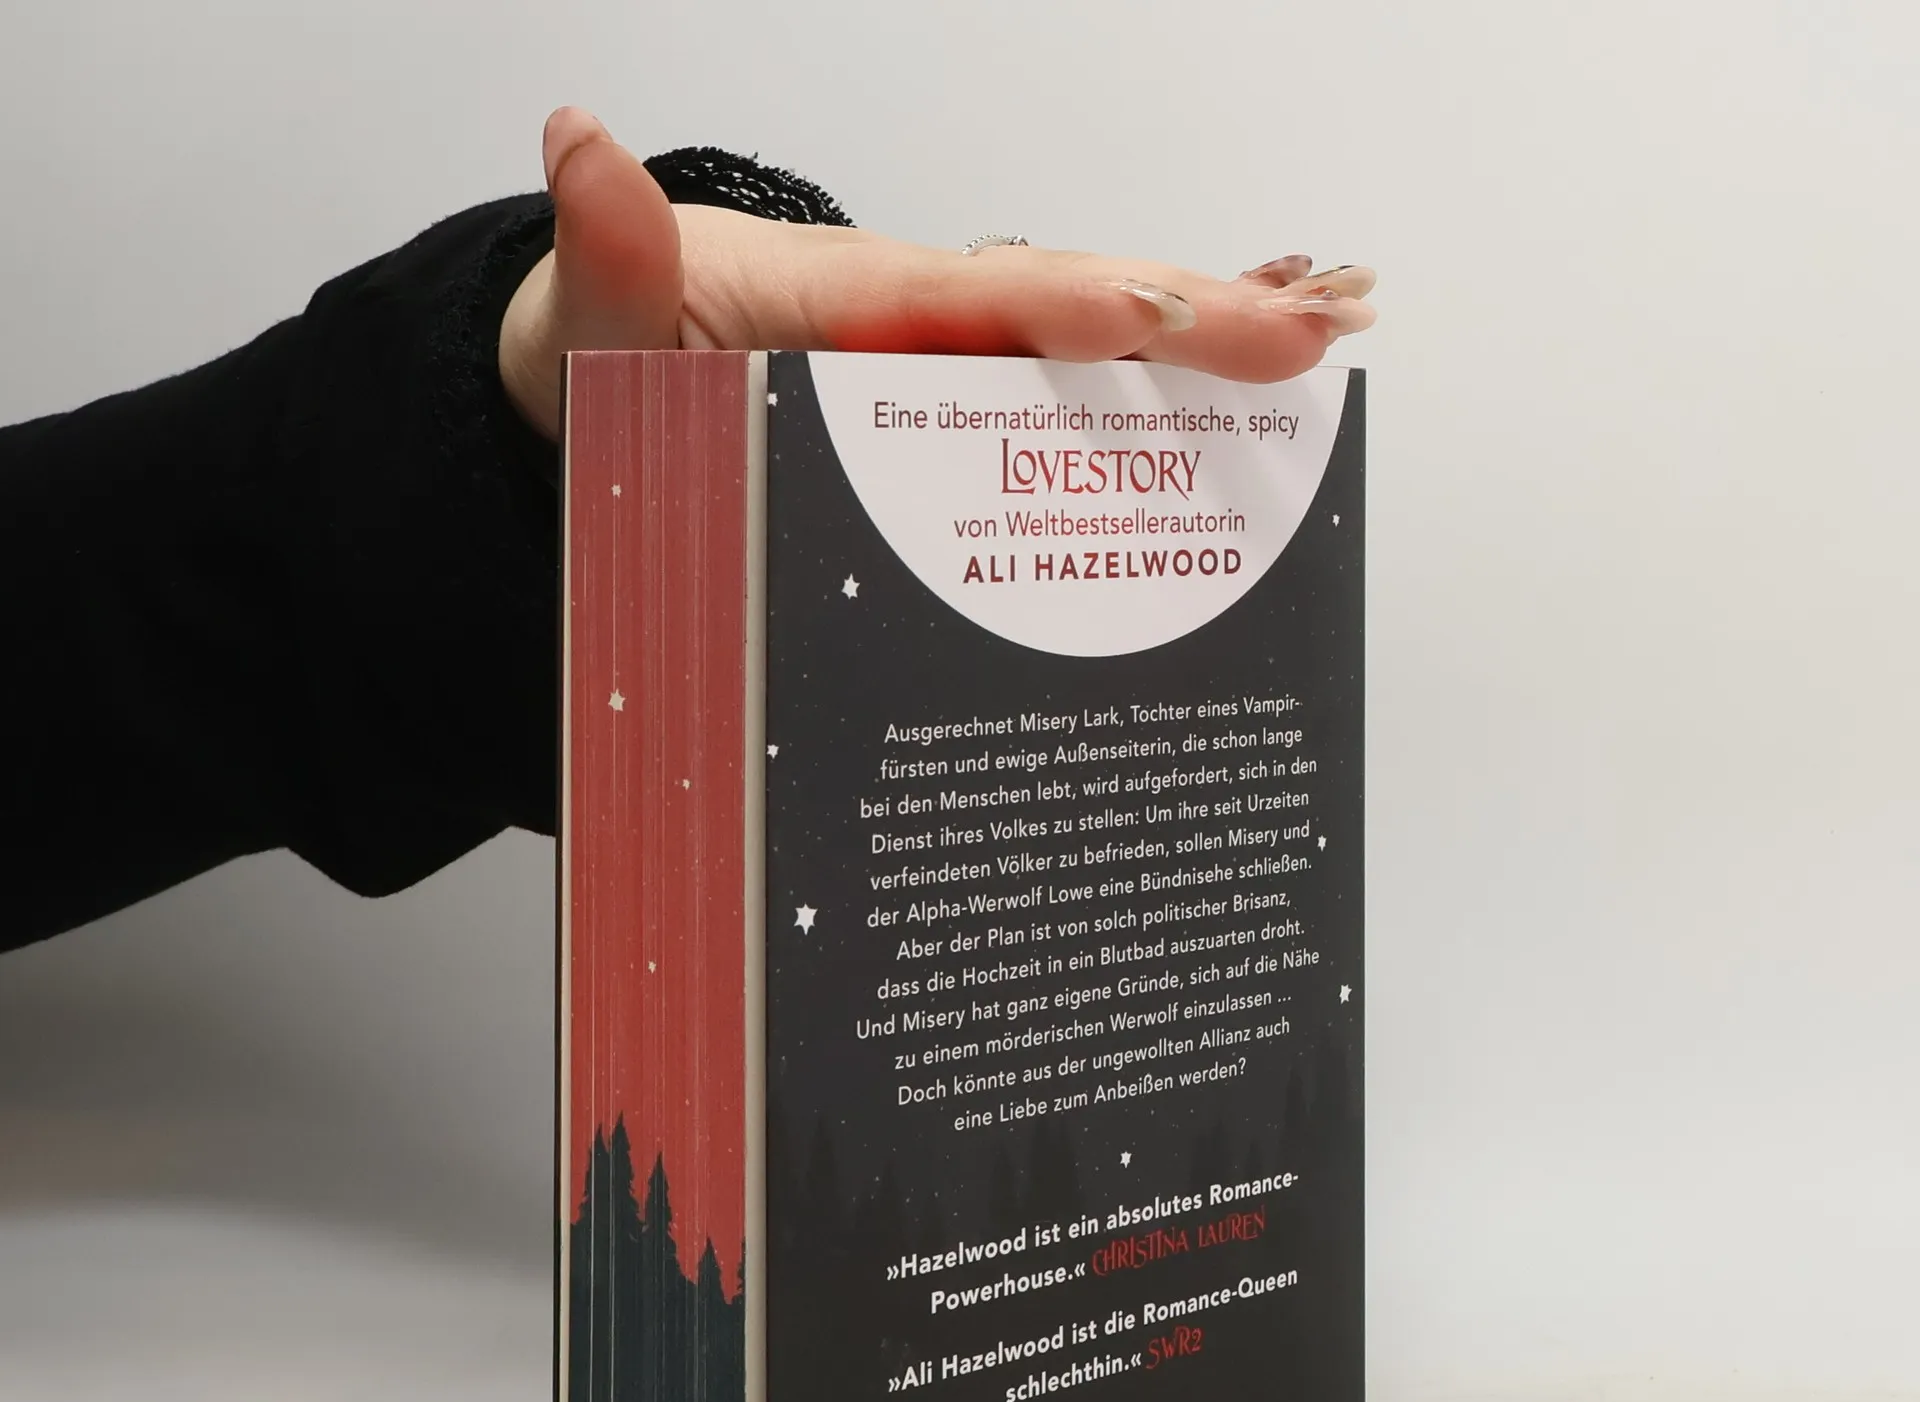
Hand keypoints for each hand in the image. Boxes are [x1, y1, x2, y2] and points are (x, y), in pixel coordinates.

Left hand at [499, 108, 1377, 440]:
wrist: (606, 374)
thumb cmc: (615, 349)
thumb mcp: (598, 319)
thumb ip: (613, 262)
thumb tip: (580, 147)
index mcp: (843, 298)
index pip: (967, 299)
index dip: (1061, 305)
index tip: (1155, 311)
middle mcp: (915, 317)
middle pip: (1064, 302)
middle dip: (1190, 310)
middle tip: (1313, 322)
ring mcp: (943, 357)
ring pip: (1084, 339)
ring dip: (1206, 339)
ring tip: (1321, 333)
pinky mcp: (952, 397)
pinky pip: (1059, 390)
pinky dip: (1152, 389)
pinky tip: (1232, 402)